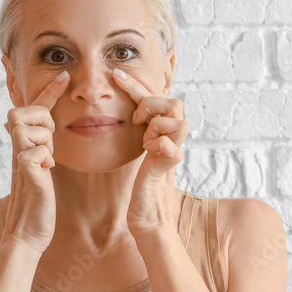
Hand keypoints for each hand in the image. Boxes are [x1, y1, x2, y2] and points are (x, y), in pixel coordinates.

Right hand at [0, 70, 69, 254]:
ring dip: (44, 141)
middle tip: (49, 140)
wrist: (28, 232)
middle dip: (39, 118)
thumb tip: (50, 132)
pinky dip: (45, 158)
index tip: (65, 74)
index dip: (49, 90)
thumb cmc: (39, 203)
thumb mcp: (42, 169)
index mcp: (25, 146)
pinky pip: (35, 152)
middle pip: (20, 111)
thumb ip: (43, 149)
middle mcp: (18, 149)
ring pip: (28, 129)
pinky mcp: (25, 174)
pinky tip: (47, 172)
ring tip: (47, 161)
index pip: (35, 109)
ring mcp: (19, 160)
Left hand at [111, 68, 187, 240]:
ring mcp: (175, 150)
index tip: (114, 74)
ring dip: (156, 127)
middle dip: (153, 106)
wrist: (148, 216)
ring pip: (178, 121)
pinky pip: (169, 145)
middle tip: (138, 122)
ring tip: (146, 142)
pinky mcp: (171, 165)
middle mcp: (173, 138)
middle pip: (175, 103)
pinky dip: (157, 145)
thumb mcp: (138, 149)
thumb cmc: (140, 185)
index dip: (135, 83)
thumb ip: (140, 129)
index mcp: (163, 131)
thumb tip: (129, 107)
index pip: (156, 97)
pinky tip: (148, 156)